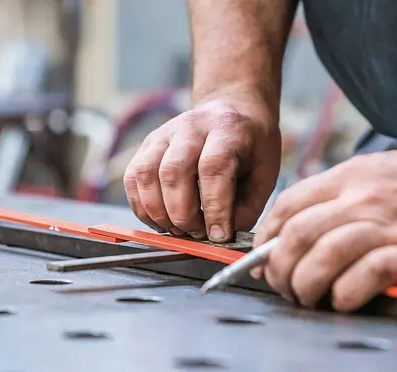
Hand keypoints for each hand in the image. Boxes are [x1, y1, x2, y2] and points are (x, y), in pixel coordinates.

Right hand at [124, 90, 280, 241]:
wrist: (233, 109)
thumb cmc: (251, 146)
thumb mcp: (264, 174)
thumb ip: (246, 207)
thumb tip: (219, 237)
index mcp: (227, 129)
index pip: (213, 168)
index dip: (214, 207)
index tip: (219, 234)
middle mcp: (191, 126)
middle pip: (173, 172)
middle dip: (183, 214)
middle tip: (198, 233)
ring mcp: (164, 133)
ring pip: (146, 175)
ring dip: (159, 213)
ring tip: (178, 229)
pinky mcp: (147, 144)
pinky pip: (132, 178)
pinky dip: (141, 206)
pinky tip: (160, 220)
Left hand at [252, 133, 396, 311]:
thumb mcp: (381, 171)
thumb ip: (343, 197)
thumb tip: (304, 232)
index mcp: (351, 177)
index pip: (288, 206)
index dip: (266, 239)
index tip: (265, 260)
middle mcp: (363, 198)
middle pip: (298, 235)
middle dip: (280, 270)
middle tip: (286, 288)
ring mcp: (390, 224)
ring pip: (325, 255)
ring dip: (308, 285)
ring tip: (311, 299)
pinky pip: (368, 275)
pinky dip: (348, 293)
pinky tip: (346, 301)